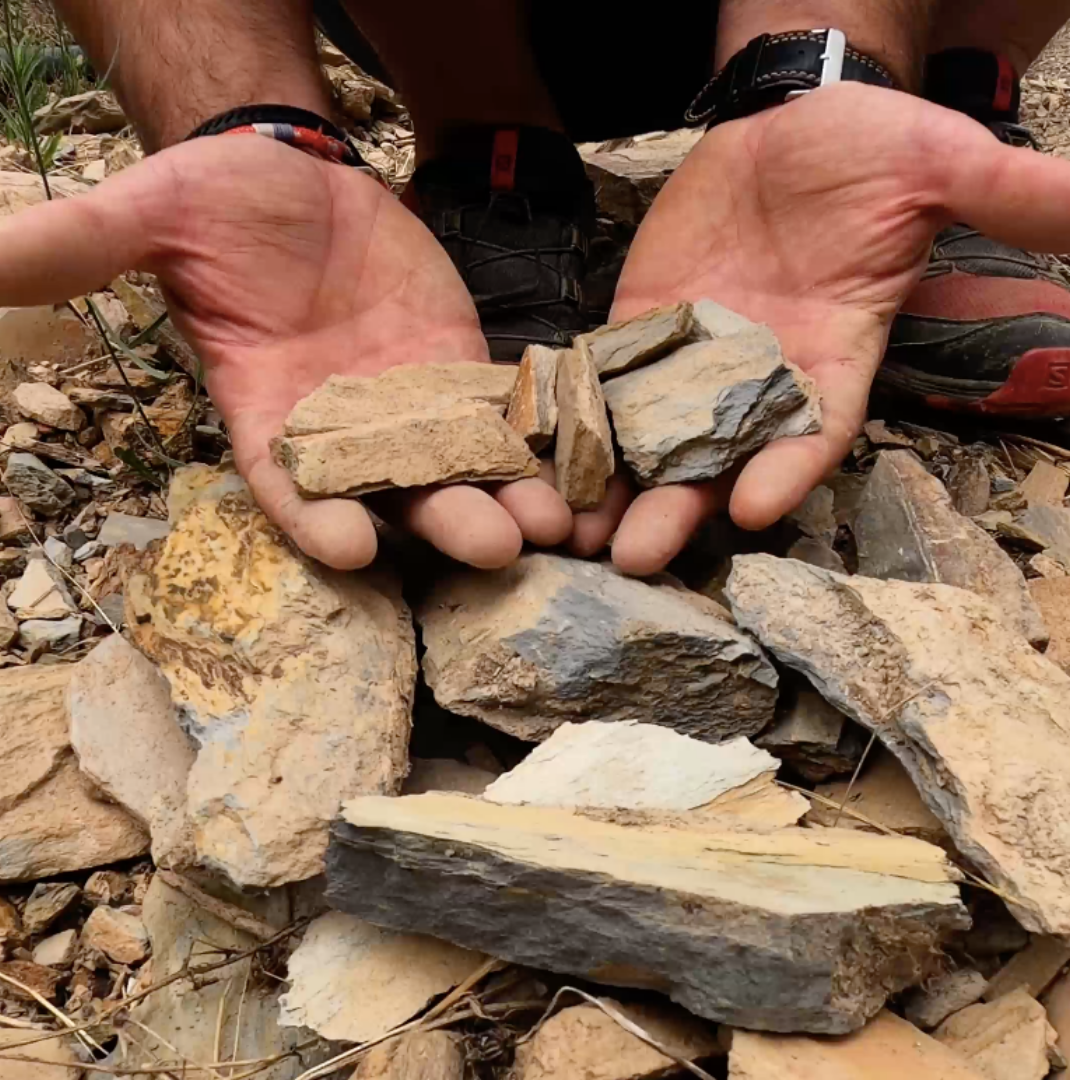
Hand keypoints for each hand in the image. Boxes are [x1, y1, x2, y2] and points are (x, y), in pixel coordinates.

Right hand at [0, 134, 570, 567]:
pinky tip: (582, 460)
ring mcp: (410, 409)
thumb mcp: (152, 215)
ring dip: (508, 494)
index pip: (288, 483)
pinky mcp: (459, 374)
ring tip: (552, 520)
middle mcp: (345, 431)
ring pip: (462, 466)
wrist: (298, 181)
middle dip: (441, 521)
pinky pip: (503, 414)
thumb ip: (82, 247)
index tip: (349, 548)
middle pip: (395, 493)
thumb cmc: (221, 203)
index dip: (314, 515)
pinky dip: (538, 437)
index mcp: (271, 415)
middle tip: (492, 547)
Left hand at [584, 83, 1069, 574]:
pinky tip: (540, 454)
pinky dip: (574, 416)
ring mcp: (693, 357)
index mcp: (831, 360)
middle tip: (637, 559)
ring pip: (651, 435)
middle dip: (681, 508)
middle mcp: (759, 377)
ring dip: (614, 484)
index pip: (814, 430)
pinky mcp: (640, 328)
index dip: (789, 470)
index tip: (758, 509)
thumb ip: (1013, 198)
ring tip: (575, 532)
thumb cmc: (870, 149)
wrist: (792, 122)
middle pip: (719, 459)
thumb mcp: (943, 167)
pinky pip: (605, 378)